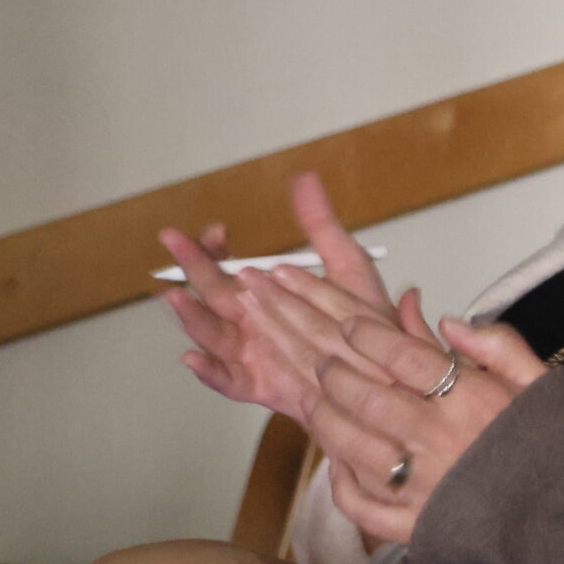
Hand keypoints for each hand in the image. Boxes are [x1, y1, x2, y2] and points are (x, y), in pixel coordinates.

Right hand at [160, 170, 400, 417]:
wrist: (387, 371)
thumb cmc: (365, 321)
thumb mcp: (348, 266)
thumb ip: (322, 225)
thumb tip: (305, 178)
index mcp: (266, 293)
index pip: (229, 265)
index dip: (216, 248)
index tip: (218, 229)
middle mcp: (252, 321)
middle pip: (212, 293)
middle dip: (193, 267)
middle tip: (176, 242)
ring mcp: (251, 352)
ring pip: (210, 333)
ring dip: (190, 315)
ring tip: (176, 296)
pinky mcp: (258, 384)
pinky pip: (225, 380)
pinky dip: (207, 371)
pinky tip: (193, 358)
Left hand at [313, 315, 563, 543]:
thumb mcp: (546, 383)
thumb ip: (501, 346)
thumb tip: (450, 324)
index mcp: (471, 401)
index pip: (402, 356)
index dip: (368, 334)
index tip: (350, 324)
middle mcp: (438, 441)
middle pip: (366, 397)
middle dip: (337, 372)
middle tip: (324, 359)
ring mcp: (421, 487)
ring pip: (353, 446)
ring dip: (327, 418)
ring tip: (316, 400)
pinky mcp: (415, 527)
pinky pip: (362, 505)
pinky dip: (341, 484)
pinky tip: (335, 465)